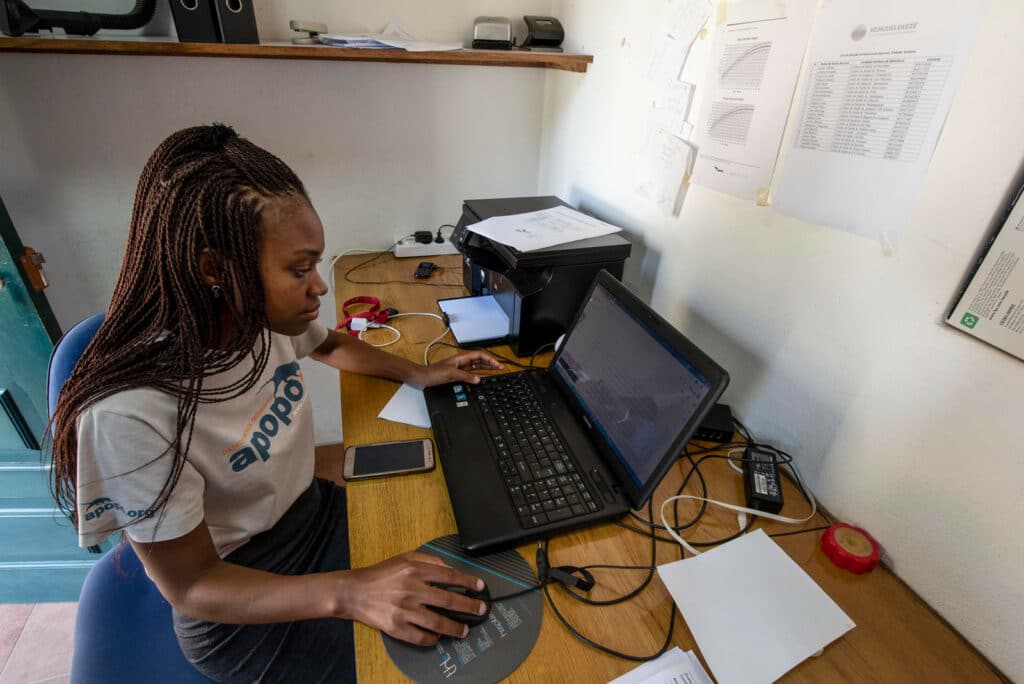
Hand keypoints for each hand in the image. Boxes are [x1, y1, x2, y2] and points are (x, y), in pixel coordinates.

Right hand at [337, 552, 487, 645]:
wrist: (353, 591)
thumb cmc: (381, 574)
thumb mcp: (405, 557)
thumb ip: (429, 560)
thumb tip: (450, 569)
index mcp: (414, 570)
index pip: (449, 576)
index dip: (468, 582)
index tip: (480, 587)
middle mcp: (411, 589)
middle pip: (447, 600)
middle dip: (469, 607)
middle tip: (481, 610)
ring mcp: (403, 610)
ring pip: (437, 622)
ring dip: (455, 628)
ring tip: (465, 630)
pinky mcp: (395, 627)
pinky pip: (419, 637)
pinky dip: (432, 638)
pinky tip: (438, 636)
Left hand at [410, 351, 503, 387]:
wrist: (421, 378)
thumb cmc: (432, 373)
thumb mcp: (450, 374)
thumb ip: (465, 376)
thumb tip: (478, 379)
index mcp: (460, 359)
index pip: (479, 356)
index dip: (489, 359)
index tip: (497, 364)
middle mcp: (461, 363)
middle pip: (479, 361)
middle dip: (491, 363)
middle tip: (501, 368)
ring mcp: (459, 370)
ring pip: (476, 368)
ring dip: (486, 369)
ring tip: (495, 372)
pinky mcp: (456, 377)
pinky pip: (470, 376)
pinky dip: (478, 377)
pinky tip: (482, 380)